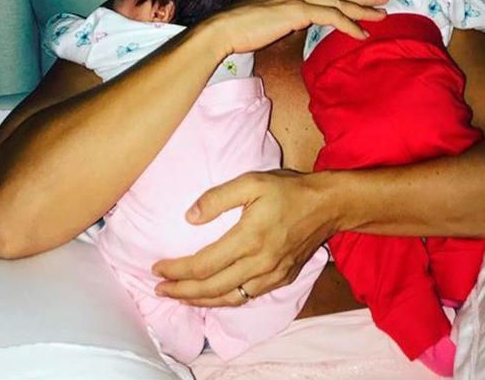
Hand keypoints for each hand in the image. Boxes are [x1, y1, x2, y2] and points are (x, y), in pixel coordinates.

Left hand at [152, 169, 339, 306]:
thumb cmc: (287, 189)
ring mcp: (272, 276)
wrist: (327, 205)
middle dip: (181, 292)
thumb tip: (189, 217)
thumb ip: (217, 198)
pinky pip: (247, 297)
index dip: (176, 270)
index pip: (203, 265)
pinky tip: (214, 295)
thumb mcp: (251, 181)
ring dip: (200, 301)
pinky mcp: (282, 279)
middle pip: (211, 288)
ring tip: (179, 297)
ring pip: (229, 299)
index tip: (157, 267)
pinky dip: (225, 300)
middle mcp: (259, 264)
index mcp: (249, 239)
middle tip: (159, 289)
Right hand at [205, 0, 387, 54]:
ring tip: (382, 14)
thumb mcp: (268, 16)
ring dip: (363, 9)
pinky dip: (349, 25)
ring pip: (339, 1)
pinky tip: (362, 33)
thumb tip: (298, 21)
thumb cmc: (241, 28)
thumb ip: (286, 15)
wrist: (223, 29)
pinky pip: (331, 17)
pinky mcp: (297, 10)